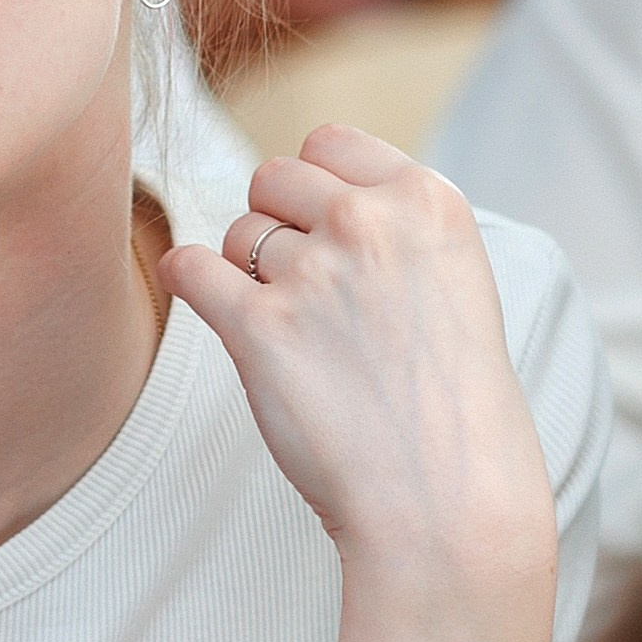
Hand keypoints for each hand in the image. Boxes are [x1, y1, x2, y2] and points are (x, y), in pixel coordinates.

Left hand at [161, 125, 555, 576]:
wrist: (448, 499)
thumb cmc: (450, 405)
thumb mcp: (452, 281)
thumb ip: (393, 229)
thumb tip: (311, 197)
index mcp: (428, 201)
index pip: (329, 141)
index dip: (315, 188)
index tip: (325, 233)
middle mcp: (370, 222)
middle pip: (272, 176)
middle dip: (275, 223)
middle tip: (303, 288)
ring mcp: (313, 272)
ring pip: (235, 230)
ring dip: (247, 271)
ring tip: (296, 332)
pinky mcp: (259, 327)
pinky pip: (189, 269)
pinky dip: (189, 282)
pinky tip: (212, 305)